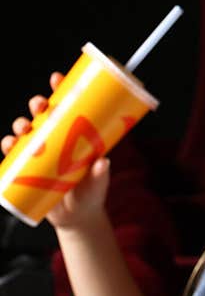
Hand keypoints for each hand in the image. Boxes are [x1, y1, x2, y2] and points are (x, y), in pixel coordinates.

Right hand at [1, 72, 110, 230]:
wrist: (78, 217)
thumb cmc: (92, 193)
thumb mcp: (99, 182)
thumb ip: (101, 174)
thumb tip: (103, 162)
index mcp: (76, 134)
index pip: (69, 106)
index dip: (61, 90)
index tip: (57, 79)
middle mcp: (57, 138)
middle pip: (43, 114)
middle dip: (38, 105)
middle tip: (41, 106)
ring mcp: (41, 151)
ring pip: (26, 130)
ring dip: (21, 123)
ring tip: (25, 128)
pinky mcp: (28, 167)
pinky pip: (14, 152)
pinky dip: (9, 145)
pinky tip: (9, 144)